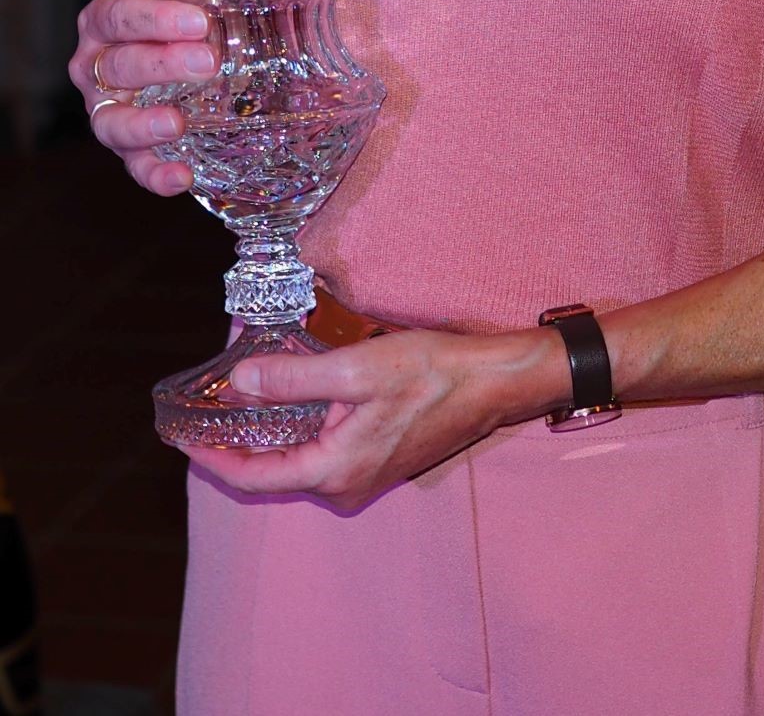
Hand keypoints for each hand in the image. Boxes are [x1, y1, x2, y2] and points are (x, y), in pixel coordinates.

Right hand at [69, 0, 215, 195]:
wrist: (205, 46)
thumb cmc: (185, 1)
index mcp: (106, 20)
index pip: (116, 16)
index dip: (152, 19)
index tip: (197, 20)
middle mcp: (99, 67)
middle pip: (120, 67)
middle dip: (162, 65)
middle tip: (208, 62)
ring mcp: (112, 110)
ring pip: (113, 123)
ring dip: (143, 126)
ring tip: (178, 122)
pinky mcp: (134, 149)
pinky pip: (136, 167)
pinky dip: (155, 175)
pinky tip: (182, 176)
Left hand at [183, 326, 567, 511]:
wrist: (494, 383)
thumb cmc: (432, 373)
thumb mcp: (356, 368)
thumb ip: (293, 378)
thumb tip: (238, 383)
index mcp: (334, 471)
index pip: (253, 475)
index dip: (211, 456)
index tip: (179, 435)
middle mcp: (344, 485)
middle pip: (272, 469)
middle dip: (236, 439)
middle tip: (204, 405)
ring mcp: (363, 476)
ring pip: (297, 457)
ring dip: (268, 429)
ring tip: (239, 393)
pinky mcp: (377, 459)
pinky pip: (321, 449)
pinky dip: (297, 426)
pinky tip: (290, 394)